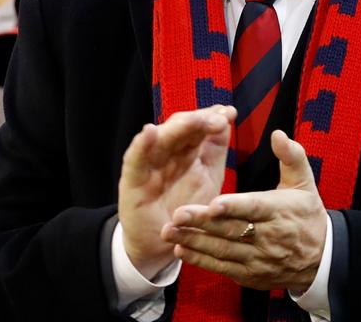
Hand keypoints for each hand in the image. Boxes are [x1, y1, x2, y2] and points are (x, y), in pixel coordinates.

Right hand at [118, 104, 235, 279]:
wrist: (162, 247)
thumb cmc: (185, 210)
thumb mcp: (208, 178)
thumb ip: (215, 149)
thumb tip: (226, 117)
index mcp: (184, 151)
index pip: (196, 127)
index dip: (211, 118)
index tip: (230, 114)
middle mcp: (165, 153)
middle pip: (179, 129)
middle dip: (198, 121)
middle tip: (218, 118)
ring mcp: (148, 165)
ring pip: (160, 139)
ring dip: (176, 128)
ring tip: (194, 120)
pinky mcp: (131, 181)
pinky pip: (135, 159)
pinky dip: (141, 145)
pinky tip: (149, 132)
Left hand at [162, 130, 326, 292]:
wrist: (321, 259)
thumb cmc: (306, 214)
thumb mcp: (304, 182)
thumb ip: (291, 156)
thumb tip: (277, 133)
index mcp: (281, 211)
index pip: (255, 208)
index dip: (234, 207)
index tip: (212, 203)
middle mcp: (270, 238)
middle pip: (232, 230)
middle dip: (202, 223)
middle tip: (176, 214)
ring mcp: (259, 260)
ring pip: (223, 251)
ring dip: (194, 242)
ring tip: (170, 232)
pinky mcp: (251, 275)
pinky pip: (223, 268)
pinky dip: (202, 261)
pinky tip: (181, 250)